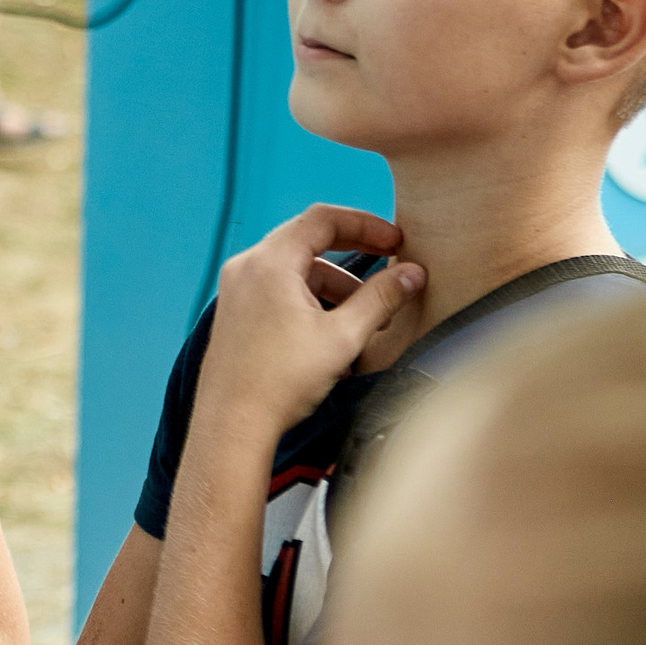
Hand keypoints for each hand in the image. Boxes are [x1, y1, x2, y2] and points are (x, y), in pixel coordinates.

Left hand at [194, 205, 417, 439]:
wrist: (233, 425)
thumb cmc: (279, 383)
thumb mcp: (342, 337)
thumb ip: (381, 299)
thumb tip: (413, 273)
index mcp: (269, 262)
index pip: (322, 219)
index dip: (366, 224)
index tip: (397, 241)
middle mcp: (247, 267)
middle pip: (307, 240)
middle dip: (354, 254)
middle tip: (390, 265)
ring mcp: (237, 290)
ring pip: (295, 270)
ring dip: (334, 285)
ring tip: (368, 318)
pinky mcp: (236, 312)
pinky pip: (279, 290)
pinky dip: (310, 300)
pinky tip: (335, 332)